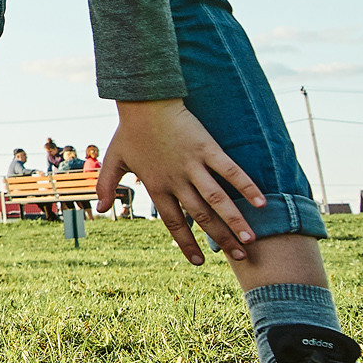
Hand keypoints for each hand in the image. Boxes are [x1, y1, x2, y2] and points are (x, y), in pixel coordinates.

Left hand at [100, 99, 264, 264]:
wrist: (145, 101)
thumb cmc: (130, 131)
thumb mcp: (114, 160)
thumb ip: (105, 185)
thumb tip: (100, 209)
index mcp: (157, 186)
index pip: (174, 223)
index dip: (187, 244)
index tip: (200, 262)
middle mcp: (176, 180)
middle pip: (202, 216)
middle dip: (221, 239)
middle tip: (240, 257)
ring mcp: (193, 164)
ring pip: (217, 199)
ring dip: (235, 220)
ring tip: (250, 239)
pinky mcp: (207, 148)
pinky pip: (230, 171)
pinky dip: (246, 186)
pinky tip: (261, 203)